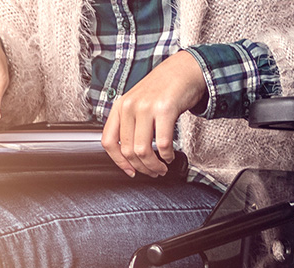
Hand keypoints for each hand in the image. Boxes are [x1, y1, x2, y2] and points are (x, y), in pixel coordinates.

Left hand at [102, 51, 205, 176]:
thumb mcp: (138, 102)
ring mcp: (146, 107)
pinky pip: (162, 143)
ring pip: (143, 150)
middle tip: (152, 172)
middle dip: (141, 167)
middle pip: (127, 150)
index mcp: (120, 106)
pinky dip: (167, 155)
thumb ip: (131, 123)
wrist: (184, 69)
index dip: (118, 161)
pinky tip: (170, 156)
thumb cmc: (164, 88)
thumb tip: (131, 154)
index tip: (129, 170)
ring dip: (153, 165)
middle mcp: (130, 106)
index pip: (108, 141)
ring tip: (162, 167)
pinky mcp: (165, 109)